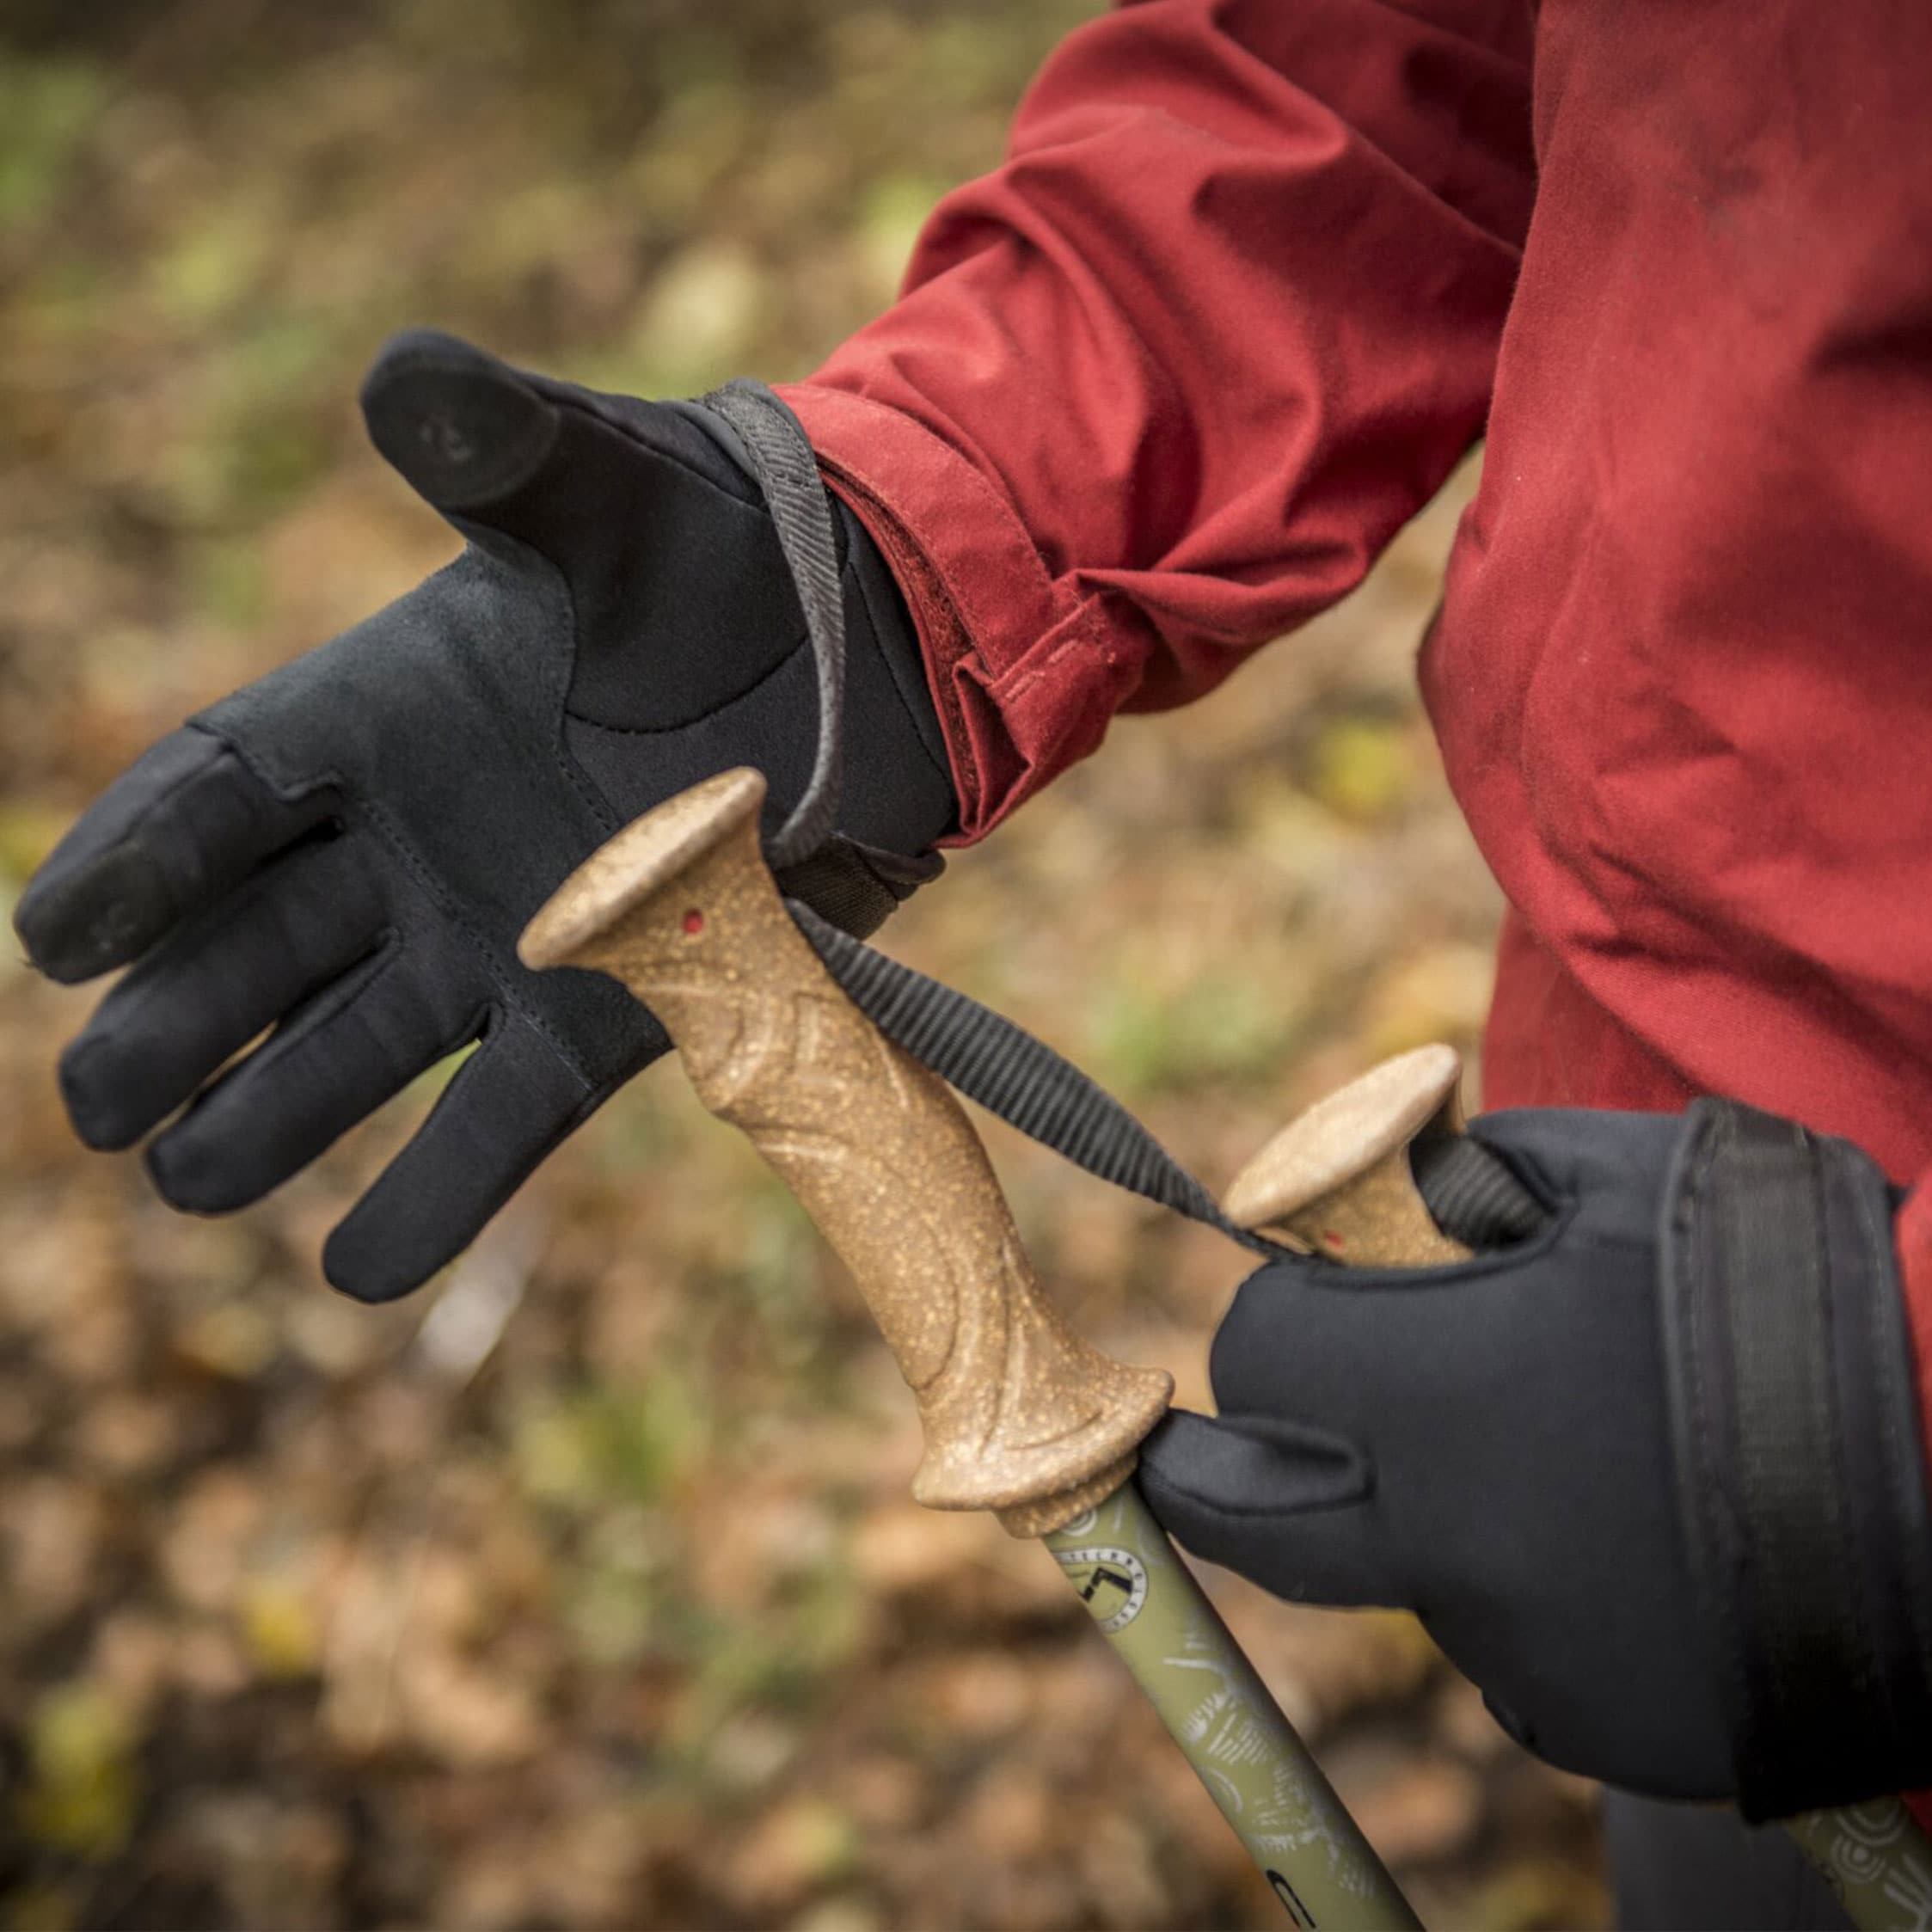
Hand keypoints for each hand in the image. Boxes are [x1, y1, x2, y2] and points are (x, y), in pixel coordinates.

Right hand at [15, 331, 955, 1301]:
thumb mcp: (603, 493)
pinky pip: (500, 1119)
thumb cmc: (718, 547)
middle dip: (174, 1018)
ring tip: (187, 1183)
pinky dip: (435, 1192)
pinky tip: (358, 1267)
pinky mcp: (607, 1014)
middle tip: (98, 1098)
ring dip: (269, 1116)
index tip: (56, 938)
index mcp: (381, 710)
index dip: (137, 862)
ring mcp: (507, 937)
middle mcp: (419, 839)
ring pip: (354, 1044)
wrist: (859, 644)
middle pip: (258, 943)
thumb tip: (404, 374)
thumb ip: (502, 451)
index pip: (222, 793)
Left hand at [1139, 1100, 1931, 1814]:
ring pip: (1410, 1580)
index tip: (1303, 1299)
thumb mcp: (1619, 1175)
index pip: (1257, 1356)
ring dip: (1434, 1520)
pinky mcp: (1602, 1722)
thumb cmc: (1791, 1285)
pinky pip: (1517, 1652)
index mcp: (1436, 1387)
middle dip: (1217, 1469)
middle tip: (1222, 1440)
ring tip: (1572, 1455)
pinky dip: (1537, 1596)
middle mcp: (1451, 1538)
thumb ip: (1470, 1182)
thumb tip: (1391, 1195)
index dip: (1274, 1318)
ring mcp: (1523, 1647)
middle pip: (1252, 1520)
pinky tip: (1636, 1539)